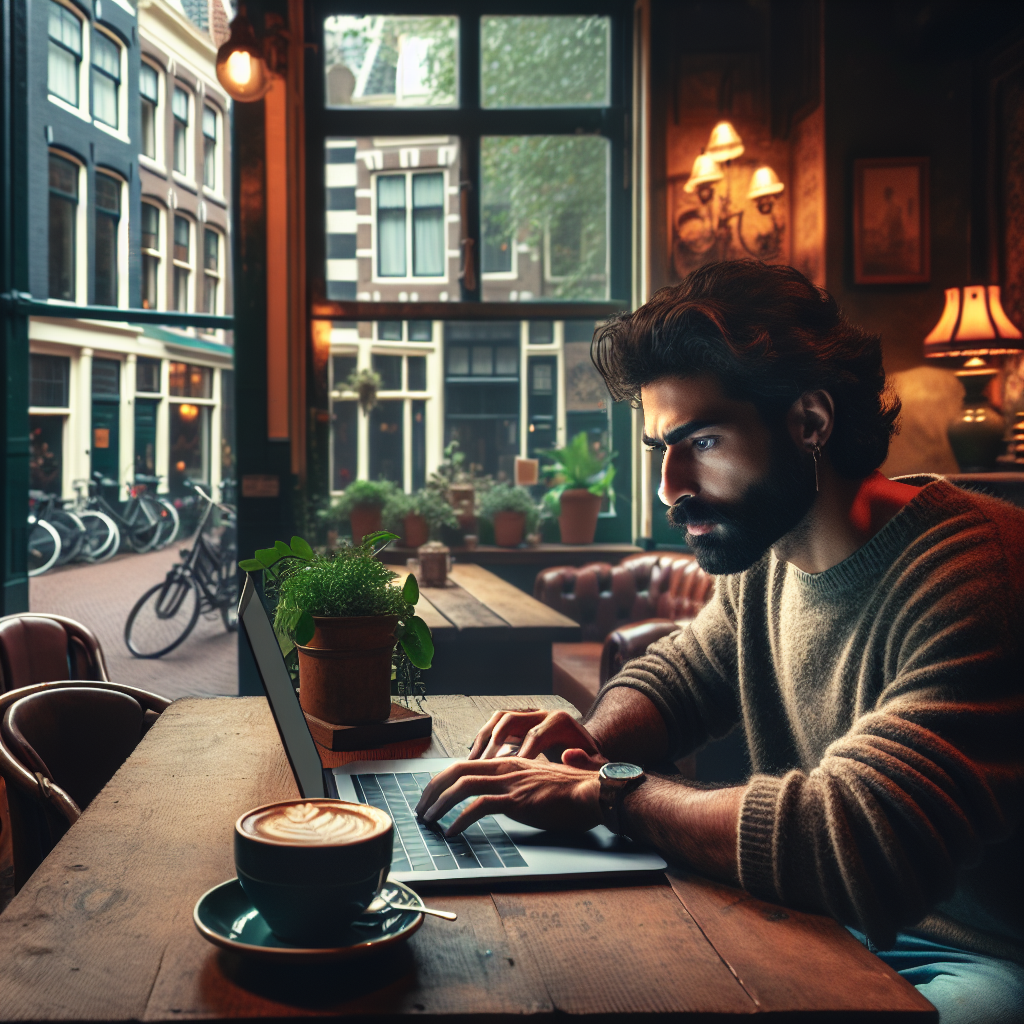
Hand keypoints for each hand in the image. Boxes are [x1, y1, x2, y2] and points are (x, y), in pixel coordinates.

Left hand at [414, 757, 601, 835]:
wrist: (593, 792)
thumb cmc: (572, 791)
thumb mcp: (539, 781)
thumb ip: (522, 782)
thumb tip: (509, 791)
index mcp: (509, 763)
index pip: (466, 765)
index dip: (444, 779)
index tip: (431, 795)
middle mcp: (506, 768)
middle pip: (457, 771)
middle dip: (433, 789)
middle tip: (420, 808)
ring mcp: (511, 783)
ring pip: (463, 786)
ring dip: (440, 803)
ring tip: (429, 819)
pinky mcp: (517, 801)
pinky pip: (480, 807)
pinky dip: (460, 819)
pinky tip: (452, 831)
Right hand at [468, 708, 605, 763]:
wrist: (586, 747)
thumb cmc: (589, 760)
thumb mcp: (595, 763)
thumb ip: (586, 762)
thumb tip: (568, 756)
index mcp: (560, 722)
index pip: (535, 734)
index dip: (521, 754)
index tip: (510, 774)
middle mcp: (542, 713)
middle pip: (511, 720)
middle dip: (494, 744)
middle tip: (482, 767)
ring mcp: (529, 714)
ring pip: (499, 718)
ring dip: (483, 739)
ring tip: (472, 762)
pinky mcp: (519, 720)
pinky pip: (496, 724)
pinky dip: (484, 739)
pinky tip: (475, 758)